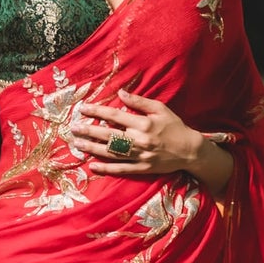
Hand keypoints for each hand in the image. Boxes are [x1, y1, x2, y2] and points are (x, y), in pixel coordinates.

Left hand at [71, 90, 203, 177]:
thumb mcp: (160, 109)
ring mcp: (140, 156)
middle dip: (89, 131)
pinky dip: (107, 168)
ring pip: (111, 152)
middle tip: (74, 128)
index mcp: (143, 123)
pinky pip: (121, 169)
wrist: (190, 151)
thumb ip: (140, 102)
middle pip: (108, 135)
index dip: (97, 112)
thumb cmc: (174, 127)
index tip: (83, 109)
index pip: (115, 116)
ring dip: (93, 149)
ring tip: (77, 145)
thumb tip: (121, 93)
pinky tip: (93, 166)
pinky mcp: (142, 169)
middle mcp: (139, 140)